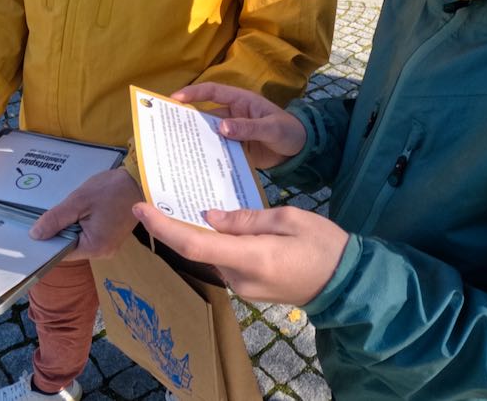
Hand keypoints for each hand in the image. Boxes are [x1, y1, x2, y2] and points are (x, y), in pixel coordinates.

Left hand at [30, 168, 144, 259]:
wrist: (141, 181)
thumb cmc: (112, 190)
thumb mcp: (79, 201)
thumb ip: (56, 219)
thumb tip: (35, 236)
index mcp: (95, 247)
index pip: (62, 252)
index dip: (48, 241)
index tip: (36, 229)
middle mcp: (103, 252)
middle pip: (71, 247)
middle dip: (61, 231)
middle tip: (53, 213)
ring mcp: (109, 246)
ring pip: (80, 240)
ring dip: (72, 226)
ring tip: (70, 210)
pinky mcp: (112, 237)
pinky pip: (90, 235)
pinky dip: (82, 224)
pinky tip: (82, 211)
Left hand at [132, 203, 348, 305]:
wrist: (345, 282)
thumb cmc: (324, 244)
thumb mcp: (288, 218)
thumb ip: (246, 219)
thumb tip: (210, 217)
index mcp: (251, 257)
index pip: (195, 244)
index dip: (164, 227)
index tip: (140, 209)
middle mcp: (240, 277)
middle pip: (199, 249)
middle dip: (177, 225)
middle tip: (161, 198)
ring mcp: (243, 287)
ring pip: (212, 255)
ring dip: (199, 233)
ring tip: (189, 205)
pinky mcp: (248, 289)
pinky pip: (225, 261)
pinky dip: (217, 243)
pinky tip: (218, 225)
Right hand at [172, 83, 306, 168]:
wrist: (301, 152)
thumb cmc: (289, 131)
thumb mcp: (271, 128)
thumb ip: (248, 127)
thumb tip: (221, 126)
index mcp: (241, 101)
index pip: (213, 92)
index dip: (193, 93)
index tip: (174, 99)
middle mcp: (232, 115)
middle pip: (205, 115)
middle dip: (186, 119)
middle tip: (165, 126)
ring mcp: (232, 133)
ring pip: (209, 134)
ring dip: (195, 140)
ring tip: (175, 149)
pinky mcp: (234, 149)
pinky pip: (217, 151)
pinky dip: (207, 156)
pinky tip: (195, 165)